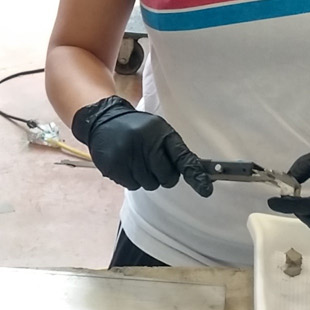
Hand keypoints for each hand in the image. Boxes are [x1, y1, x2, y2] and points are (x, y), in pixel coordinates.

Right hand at [72, 95, 213, 196]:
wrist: (104, 120)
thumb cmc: (138, 128)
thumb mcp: (158, 131)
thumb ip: (175, 151)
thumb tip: (195, 174)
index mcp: (160, 133)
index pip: (182, 158)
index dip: (195, 175)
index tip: (206, 190)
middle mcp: (145, 144)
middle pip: (166, 178)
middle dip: (163, 176)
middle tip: (153, 163)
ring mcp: (128, 155)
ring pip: (149, 185)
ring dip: (146, 178)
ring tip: (137, 161)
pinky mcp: (114, 166)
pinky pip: (132, 185)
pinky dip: (132, 179)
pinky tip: (126, 165)